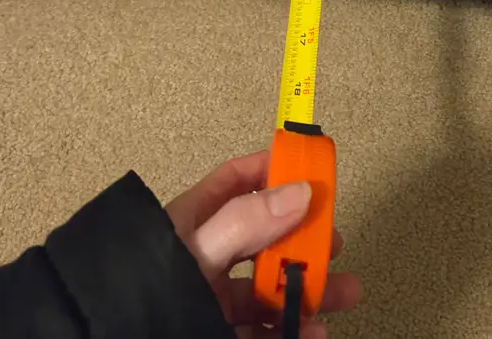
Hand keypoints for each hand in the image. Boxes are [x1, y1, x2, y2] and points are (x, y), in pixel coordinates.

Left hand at [166, 150, 360, 337]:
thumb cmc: (146, 288)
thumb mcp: (198, 249)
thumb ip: (246, 222)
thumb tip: (299, 190)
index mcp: (195, 221)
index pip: (236, 181)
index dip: (272, 170)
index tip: (310, 169)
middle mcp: (208, 256)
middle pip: (266, 236)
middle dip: (306, 237)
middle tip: (336, 242)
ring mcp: (214, 298)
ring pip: (271, 286)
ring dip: (311, 287)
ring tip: (346, 292)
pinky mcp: (218, 332)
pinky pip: (263, 329)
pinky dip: (293, 330)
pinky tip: (315, 332)